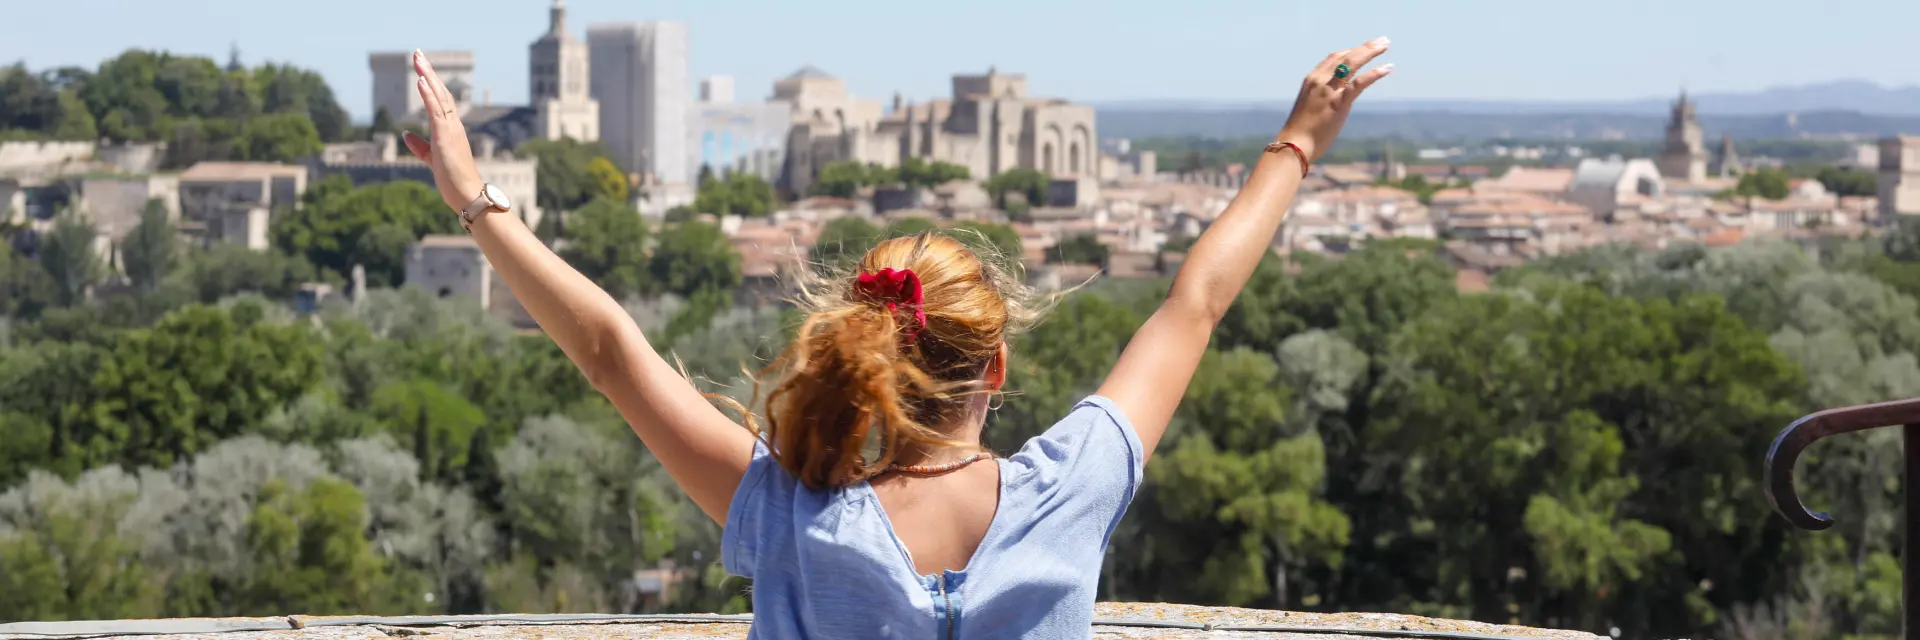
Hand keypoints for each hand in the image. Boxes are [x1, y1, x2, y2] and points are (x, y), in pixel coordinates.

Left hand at [399, 50, 484, 211]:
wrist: (468, 195)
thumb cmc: (454, 180)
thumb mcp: (433, 159)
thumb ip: (420, 146)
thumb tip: (407, 134)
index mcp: (450, 130)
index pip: (440, 100)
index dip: (430, 82)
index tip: (421, 67)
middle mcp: (453, 125)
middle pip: (440, 92)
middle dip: (428, 72)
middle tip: (418, 54)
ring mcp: (451, 130)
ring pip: (439, 97)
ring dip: (428, 77)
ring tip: (418, 60)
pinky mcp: (446, 137)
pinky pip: (437, 112)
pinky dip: (429, 95)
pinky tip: (421, 81)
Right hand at [1275, 37, 1393, 161]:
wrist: (1294, 144)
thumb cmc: (1300, 132)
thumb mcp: (1308, 108)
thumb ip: (1321, 99)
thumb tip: (1332, 103)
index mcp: (1311, 80)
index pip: (1333, 58)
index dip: (1349, 51)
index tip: (1362, 49)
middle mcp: (1320, 80)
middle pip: (1345, 56)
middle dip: (1365, 47)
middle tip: (1381, 40)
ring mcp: (1329, 90)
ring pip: (1352, 63)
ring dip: (1371, 51)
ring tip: (1386, 44)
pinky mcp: (1339, 102)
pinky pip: (1359, 82)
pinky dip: (1375, 73)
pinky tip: (1387, 68)